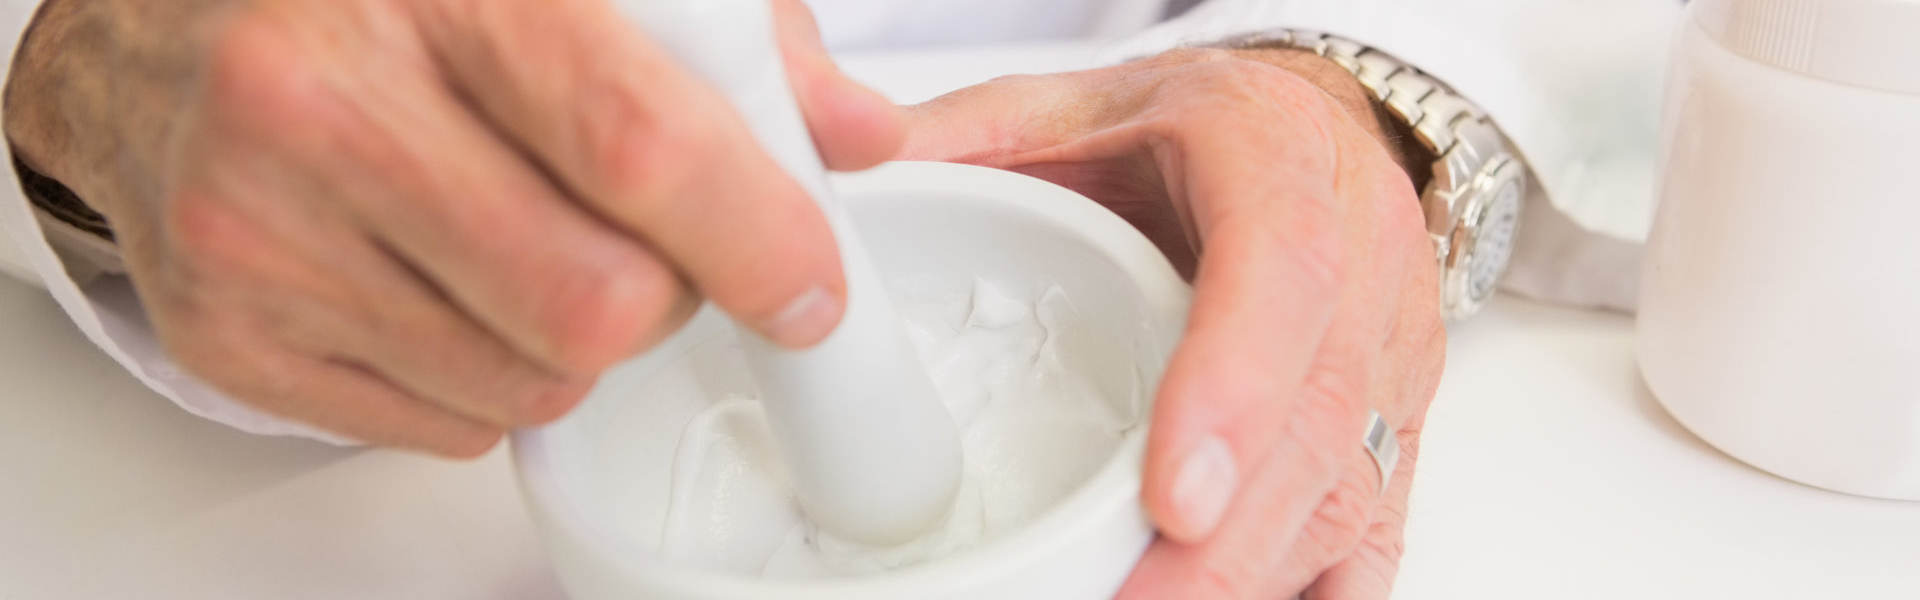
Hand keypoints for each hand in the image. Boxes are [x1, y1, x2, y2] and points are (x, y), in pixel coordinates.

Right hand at [3, 0, 901, 455]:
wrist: (155, 33)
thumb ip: (729, 45)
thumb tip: (854, 134)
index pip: (636, 143)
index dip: (754, 234)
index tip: (807, 283)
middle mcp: (327, 103)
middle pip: (591, 300)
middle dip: (666, 301)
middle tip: (651, 251)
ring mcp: (262, 227)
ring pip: (531, 382)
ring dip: (578, 344)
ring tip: (531, 248)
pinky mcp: (226, 327)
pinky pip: (445, 425)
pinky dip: (489, 379)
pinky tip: (450, 288)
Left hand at [902, 48, 1445, 597]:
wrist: (1311, 127)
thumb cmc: (1204, 125)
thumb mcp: (1079, 99)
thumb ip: (974, 133)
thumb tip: (858, 168)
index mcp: (1280, 161)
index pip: (1283, 273)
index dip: (1232, 390)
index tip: (1171, 500)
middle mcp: (1361, 263)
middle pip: (1319, 424)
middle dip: (1228, 548)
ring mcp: (1390, 357)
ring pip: (1347, 493)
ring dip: (1253, 581)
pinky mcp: (1397, 430)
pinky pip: (1370, 534)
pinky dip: (1303, 593)